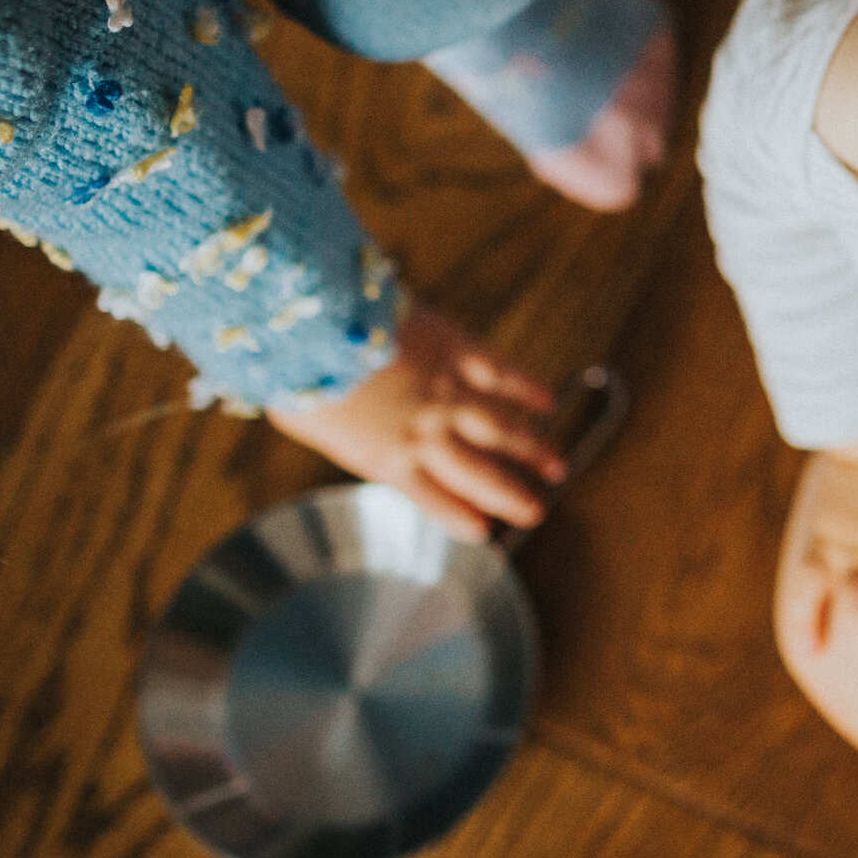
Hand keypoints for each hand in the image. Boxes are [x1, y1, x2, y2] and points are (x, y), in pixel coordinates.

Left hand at [266, 299, 561, 541]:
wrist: (313, 324)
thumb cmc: (300, 376)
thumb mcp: (314, 425)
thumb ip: (347, 436)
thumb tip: (356, 436)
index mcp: (389, 459)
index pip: (435, 501)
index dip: (461, 518)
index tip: (484, 533)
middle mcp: (427, 433)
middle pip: (479, 474)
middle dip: (511, 495)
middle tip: (537, 511)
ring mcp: (448, 392)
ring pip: (502, 430)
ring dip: (533, 450)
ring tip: (558, 467)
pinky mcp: (458, 351)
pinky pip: (502, 375)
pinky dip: (528, 389)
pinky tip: (548, 401)